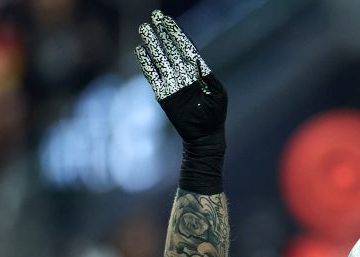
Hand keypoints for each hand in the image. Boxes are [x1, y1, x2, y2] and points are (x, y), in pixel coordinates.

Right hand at [136, 10, 225, 145]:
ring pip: (160, 59)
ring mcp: (172, 83)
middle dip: (163, 33)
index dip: (177, 35)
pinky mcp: (163, 94)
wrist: (205, 136)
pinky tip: (141, 51)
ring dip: (152, 44)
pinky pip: (153, 76)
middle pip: (170, 49)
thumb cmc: (215, 115)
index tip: (168, 21)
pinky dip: (147, 64)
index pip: (186, 48)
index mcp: (197, 72)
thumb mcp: (218, 94)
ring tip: (144, 28)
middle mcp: (183, 74)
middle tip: (155, 16)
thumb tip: (198, 60)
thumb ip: (209, 76)